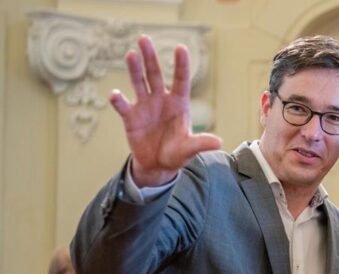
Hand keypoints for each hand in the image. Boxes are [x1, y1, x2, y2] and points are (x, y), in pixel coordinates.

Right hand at [110, 35, 220, 186]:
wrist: (158, 165)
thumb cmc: (177, 153)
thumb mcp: (189, 149)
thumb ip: (201, 143)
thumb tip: (219, 143)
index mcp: (178, 104)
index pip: (181, 80)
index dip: (181, 65)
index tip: (181, 47)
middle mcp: (161, 100)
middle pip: (155, 74)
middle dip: (150, 57)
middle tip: (144, 39)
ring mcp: (145, 106)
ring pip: (138, 82)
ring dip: (134, 69)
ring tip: (131, 54)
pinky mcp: (130, 117)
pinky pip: (123, 106)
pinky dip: (118, 100)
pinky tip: (115, 94)